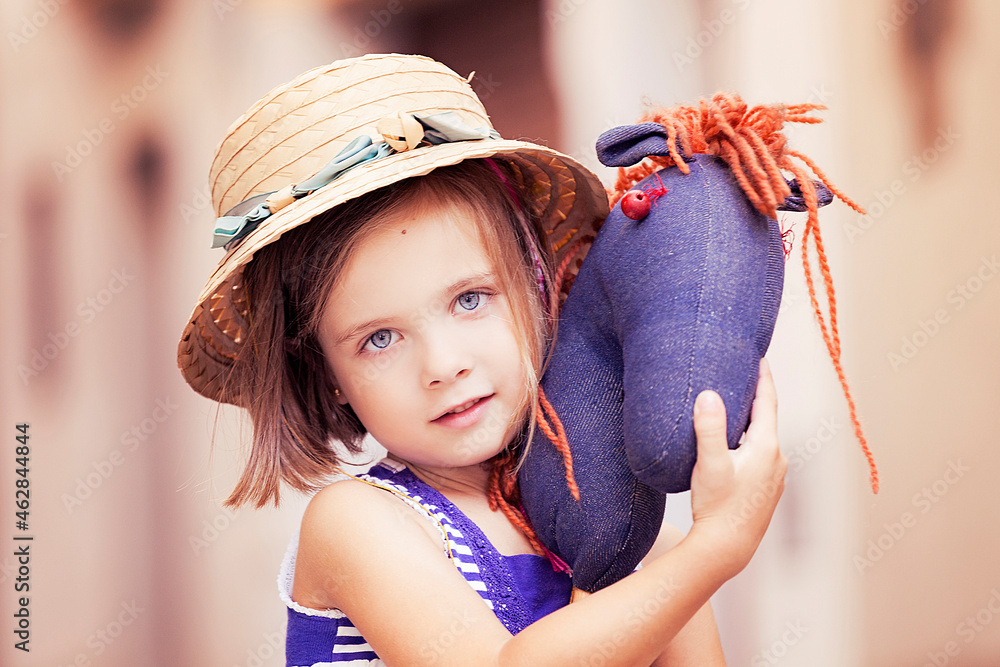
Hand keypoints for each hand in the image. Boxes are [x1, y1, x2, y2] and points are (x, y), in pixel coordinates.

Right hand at [688, 357, 786, 576]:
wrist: (727, 548)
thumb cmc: (717, 507)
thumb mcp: (709, 464)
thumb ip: (709, 428)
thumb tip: (710, 395)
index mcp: (766, 447)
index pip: (767, 401)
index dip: (763, 377)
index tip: (759, 356)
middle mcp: (776, 459)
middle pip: (764, 418)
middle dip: (752, 397)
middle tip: (739, 376)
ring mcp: (773, 475)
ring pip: (761, 438)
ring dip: (748, 423)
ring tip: (731, 408)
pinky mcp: (765, 489)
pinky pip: (758, 455)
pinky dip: (747, 443)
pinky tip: (731, 446)